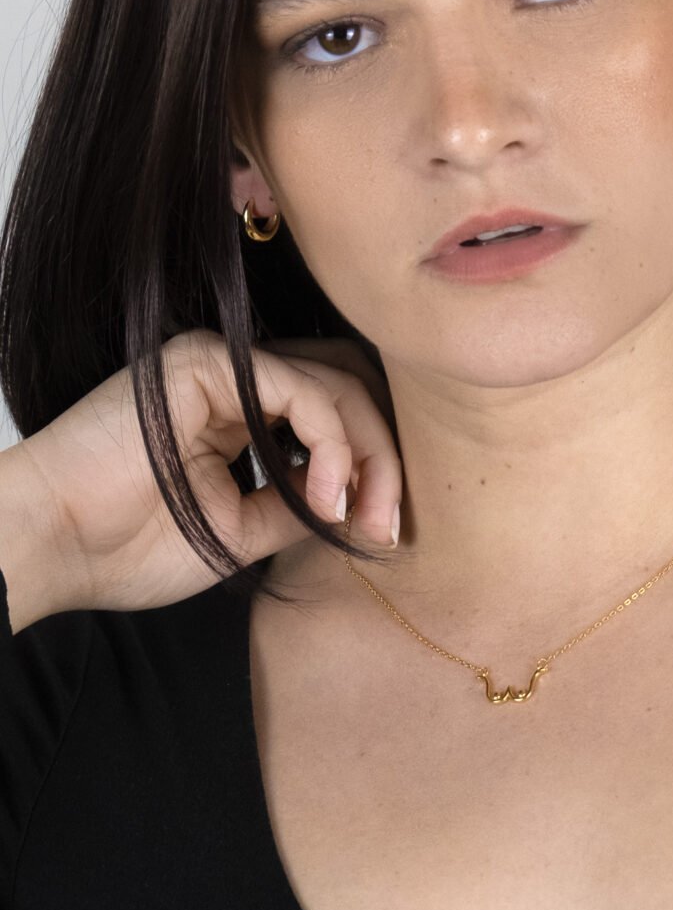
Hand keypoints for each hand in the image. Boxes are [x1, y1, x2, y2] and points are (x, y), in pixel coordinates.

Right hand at [12, 330, 401, 616]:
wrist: (47, 545)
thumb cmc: (125, 546)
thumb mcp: (243, 532)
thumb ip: (302, 504)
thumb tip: (366, 500)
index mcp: (243, 412)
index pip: (336, 412)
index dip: (374, 465)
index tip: (383, 531)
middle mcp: (238, 378)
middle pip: (349, 386)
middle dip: (384, 455)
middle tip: (387, 524)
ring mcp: (224, 363)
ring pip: (336, 382)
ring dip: (366, 452)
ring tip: (359, 513)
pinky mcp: (210, 362)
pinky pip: (301, 388)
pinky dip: (331, 440)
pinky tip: (326, 491)